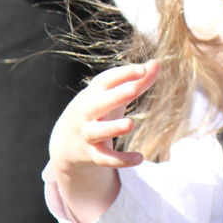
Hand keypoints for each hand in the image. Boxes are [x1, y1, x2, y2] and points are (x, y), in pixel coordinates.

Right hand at [48, 60, 159, 222]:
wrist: (65, 144)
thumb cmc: (97, 111)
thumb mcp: (112, 96)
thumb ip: (137, 81)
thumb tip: (157, 62)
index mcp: (93, 94)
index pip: (104, 80)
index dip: (122, 74)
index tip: (141, 69)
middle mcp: (87, 113)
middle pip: (98, 103)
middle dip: (115, 96)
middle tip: (134, 89)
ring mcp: (87, 134)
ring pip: (98, 131)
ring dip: (113, 128)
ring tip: (130, 124)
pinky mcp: (91, 155)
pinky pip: (105, 159)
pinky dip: (121, 160)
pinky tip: (139, 158)